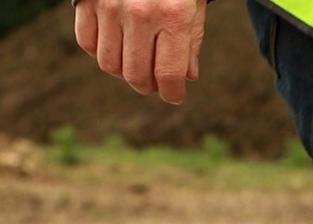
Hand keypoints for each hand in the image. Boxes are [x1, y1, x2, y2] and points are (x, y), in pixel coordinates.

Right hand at [74, 0, 206, 104]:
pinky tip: (114, 39)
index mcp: (173, 17)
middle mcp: (140, 13)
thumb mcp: (193, 7)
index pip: (169, 77)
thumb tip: (184, 79)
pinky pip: (86, 42)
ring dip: (123, 68)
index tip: (173, 94)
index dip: (172, 94)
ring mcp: (110, 6)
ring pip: (109, 64)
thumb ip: (190, 44)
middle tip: (154, 78)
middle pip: (136, 76)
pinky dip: (99, 47)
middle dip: (148, 85)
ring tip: (134, 56)